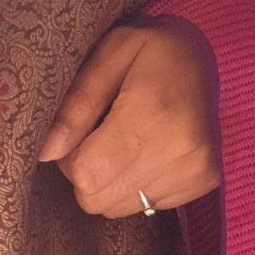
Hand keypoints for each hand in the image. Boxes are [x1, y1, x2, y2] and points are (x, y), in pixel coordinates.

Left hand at [38, 22, 218, 216]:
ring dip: (109, 180)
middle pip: (98, 198)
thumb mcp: (108, 54)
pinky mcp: (204, 182)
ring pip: (117, 207)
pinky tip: (147, 148)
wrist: (208, 52)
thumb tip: (46, 152)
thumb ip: (76, 105)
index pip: (86, 173)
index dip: (69, 158)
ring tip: (125, 139)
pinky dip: (135, 183)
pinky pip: (145, 206)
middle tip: (98, 135)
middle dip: (86, 172)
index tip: (78, 130)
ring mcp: (196, 170)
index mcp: (152, 113)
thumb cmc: (150, 47)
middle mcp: (181, 150)